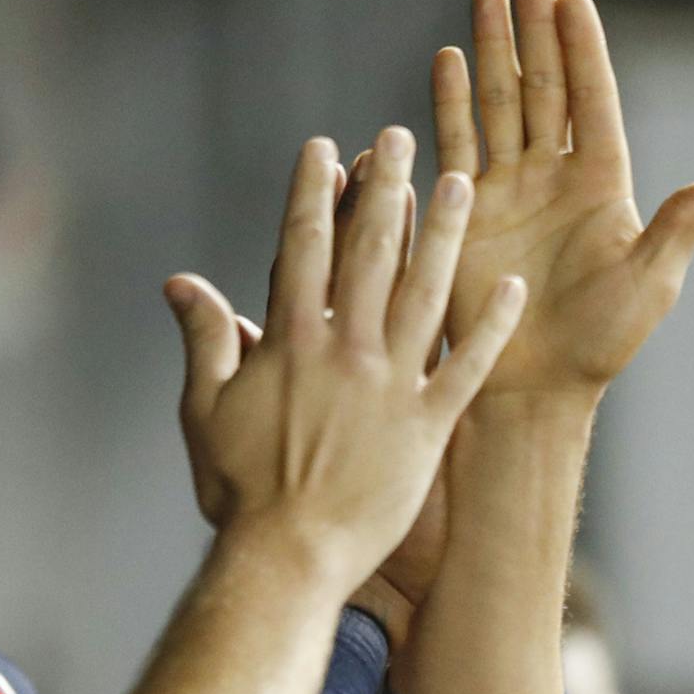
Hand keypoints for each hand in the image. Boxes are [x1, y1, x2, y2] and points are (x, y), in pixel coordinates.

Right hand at [167, 129, 524, 599]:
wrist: (287, 556)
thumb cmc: (239, 492)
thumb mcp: (205, 411)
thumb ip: (204, 340)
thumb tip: (181, 283)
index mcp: (289, 341)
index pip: (303, 247)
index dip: (314, 191)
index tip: (326, 146)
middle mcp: (346, 350)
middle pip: (370, 251)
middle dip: (385, 187)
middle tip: (401, 137)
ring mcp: (392, 386)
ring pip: (425, 292)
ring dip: (444, 233)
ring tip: (462, 181)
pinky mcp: (428, 427)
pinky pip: (467, 368)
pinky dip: (490, 328)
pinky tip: (512, 291)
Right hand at [434, 0, 693, 403]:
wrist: (532, 388)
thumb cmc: (598, 343)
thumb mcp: (650, 282)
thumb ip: (682, 227)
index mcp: (602, 186)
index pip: (592, 101)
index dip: (582, 51)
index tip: (574, 0)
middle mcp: (554, 179)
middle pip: (543, 88)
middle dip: (535, 32)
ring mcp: (508, 193)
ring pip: (500, 104)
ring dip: (494, 50)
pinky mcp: (468, 215)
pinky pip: (460, 145)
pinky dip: (454, 103)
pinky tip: (451, 59)